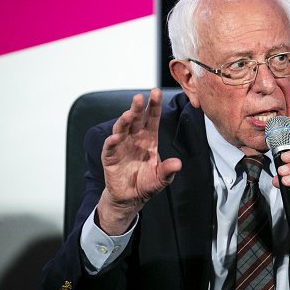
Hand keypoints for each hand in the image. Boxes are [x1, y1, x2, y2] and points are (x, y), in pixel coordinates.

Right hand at [96, 88, 181, 234]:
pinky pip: (110, 146)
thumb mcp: (162, 178)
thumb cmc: (147, 183)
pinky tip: (116, 137)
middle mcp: (135, 138)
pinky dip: (112, 141)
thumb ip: (168, 170)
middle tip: (139, 97)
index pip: (152, 118)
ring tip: (128, 115)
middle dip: (137, 108)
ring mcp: (122, 145)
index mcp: (149, 138)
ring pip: (122, 129)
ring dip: (124, 121)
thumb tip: (178, 164)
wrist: (130, 198)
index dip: (154, 106)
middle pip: (136, 119)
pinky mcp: (110, 156)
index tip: (155, 92)